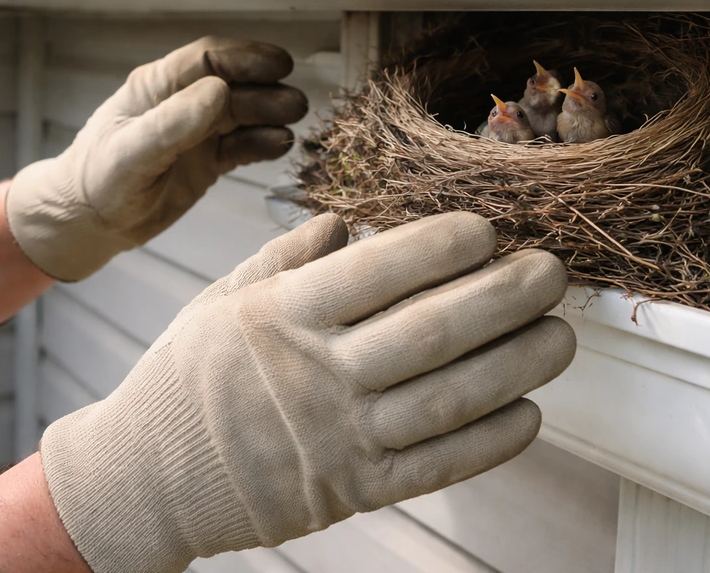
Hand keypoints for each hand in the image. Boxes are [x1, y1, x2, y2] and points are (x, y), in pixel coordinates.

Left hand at [5, 36, 306, 280]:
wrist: (88, 221)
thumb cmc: (98, 179)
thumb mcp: (132, 152)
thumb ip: (173, 123)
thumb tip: (221, 90)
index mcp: (156, 87)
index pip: (207, 60)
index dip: (245, 58)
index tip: (279, 65)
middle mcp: (181, 103)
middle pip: (233, 86)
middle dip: (266, 90)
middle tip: (297, 103)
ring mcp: (196, 132)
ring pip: (242, 115)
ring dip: (269, 115)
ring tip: (295, 121)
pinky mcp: (207, 160)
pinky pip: (241, 146)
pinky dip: (262, 144)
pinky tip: (281, 145)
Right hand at [39, 212, 575, 572]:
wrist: (148, 477)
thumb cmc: (188, 377)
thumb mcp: (221, 299)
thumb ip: (285, 257)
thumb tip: (345, 219)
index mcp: (283, 316)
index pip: (377, 272)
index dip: (439, 247)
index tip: (487, 227)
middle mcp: (317, 375)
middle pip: (429, 331)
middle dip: (502, 296)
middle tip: (552, 271)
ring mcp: (338, 438)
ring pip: (446, 399)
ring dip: (515, 366)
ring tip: (561, 335)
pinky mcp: (351, 490)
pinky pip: (433, 467)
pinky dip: (488, 442)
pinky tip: (529, 412)